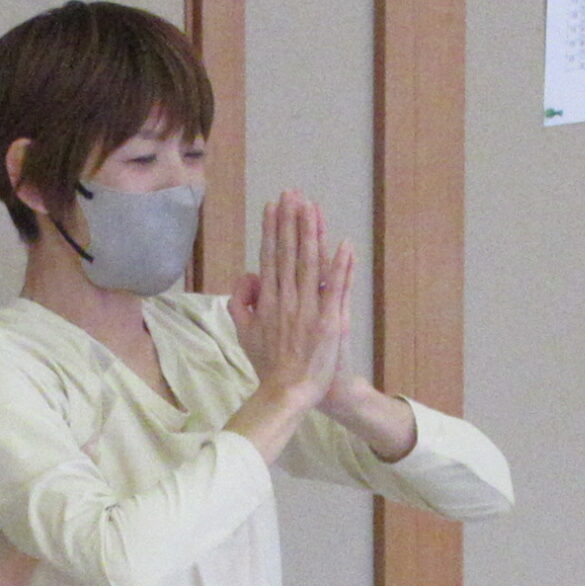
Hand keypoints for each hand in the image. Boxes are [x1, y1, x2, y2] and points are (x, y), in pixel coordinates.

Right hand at [230, 190, 352, 412]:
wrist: (288, 392)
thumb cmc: (269, 365)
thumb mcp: (244, 334)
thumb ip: (240, 304)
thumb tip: (246, 279)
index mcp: (267, 301)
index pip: (269, 256)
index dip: (272, 229)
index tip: (273, 206)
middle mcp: (286, 300)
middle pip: (288, 252)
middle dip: (290, 220)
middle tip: (292, 193)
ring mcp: (309, 309)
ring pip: (310, 263)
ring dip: (311, 233)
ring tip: (312, 207)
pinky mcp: (329, 321)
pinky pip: (335, 287)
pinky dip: (340, 265)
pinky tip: (343, 243)